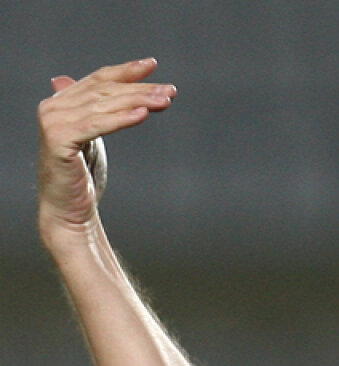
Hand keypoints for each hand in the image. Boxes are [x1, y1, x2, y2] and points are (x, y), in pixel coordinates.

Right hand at [38, 59, 175, 242]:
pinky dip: (121, 119)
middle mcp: (54, 107)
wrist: (69, 212)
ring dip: (138, 101)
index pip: (98, 79)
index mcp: (61, 102)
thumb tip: (81, 82)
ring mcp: (54, 122)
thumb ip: (91, 110)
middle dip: (140, 89)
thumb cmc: (82, 178)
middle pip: (105, 91)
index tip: (152, 65)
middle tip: (169, 90)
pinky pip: (97, 126)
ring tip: (164, 100)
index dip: (125, 71)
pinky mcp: (60, 140)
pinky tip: (143, 114)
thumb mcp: (91, 137)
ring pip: (104, 106)